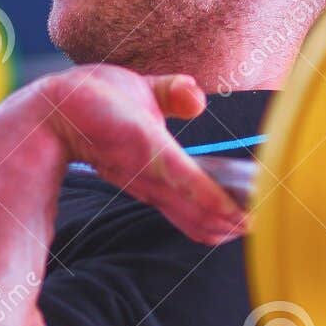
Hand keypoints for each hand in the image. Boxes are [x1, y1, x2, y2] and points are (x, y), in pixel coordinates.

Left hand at [31, 65, 248, 244]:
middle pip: (203, 216)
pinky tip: (240, 218)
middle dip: (236, 223)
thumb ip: (175, 95)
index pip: (197, 206)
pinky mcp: (151, 157)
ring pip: (201, 210)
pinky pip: (190, 185)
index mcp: (158, 174)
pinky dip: (216, 203)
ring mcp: (153, 174)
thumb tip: (199, 101)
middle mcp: (157, 182)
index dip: (225, 214)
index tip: (253, 219)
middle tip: (269, 230)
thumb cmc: (93, 100)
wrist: (56, 103)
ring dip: (232, 220)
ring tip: (264, 229)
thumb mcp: (144, 95)